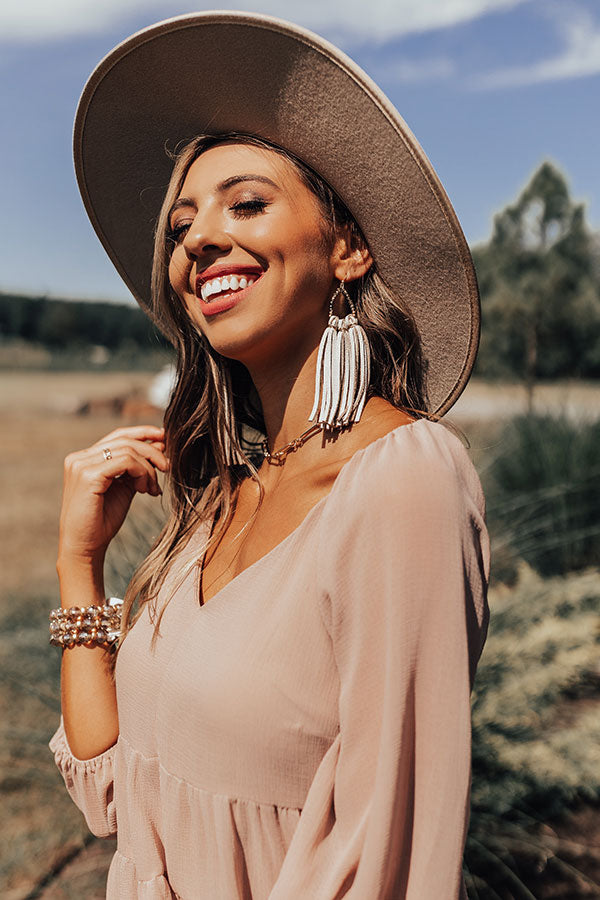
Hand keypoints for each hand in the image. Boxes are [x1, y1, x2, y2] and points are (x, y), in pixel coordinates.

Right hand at [58, 425, 168, 564]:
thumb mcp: (124, 488)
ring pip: (128, 450)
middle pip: (125, 440)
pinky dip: (142, 472)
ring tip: (152, 488)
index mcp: (85, 458)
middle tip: (167, 467)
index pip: (118, 435)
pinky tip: (144, 489)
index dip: (143, 433)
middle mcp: (79, 458)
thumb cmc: (102, 521)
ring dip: (148, 468)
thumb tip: (160, 445)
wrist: (85, 547)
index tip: (165, 439)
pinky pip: (126, 462)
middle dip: (152, 452)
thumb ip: (137, 468)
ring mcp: (81, 465)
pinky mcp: (88, 475)